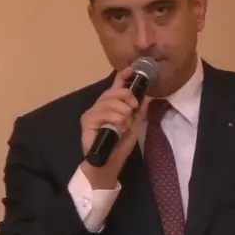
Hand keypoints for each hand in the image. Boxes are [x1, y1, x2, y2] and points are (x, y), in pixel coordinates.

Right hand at [80, 66, 149, 188]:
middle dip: (127, 96)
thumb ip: (139, 112)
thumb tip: (146, 97)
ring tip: (125, 124)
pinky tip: (119, 127)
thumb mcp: (134, 127)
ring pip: (109, 101)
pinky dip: (115, 118)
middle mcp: (99, 106)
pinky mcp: (87, 121)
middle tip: (134, 107)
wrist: (108, 164)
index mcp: (110, 106)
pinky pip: (103, 112)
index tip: (132, 70)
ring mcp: (92, 113)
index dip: (123, 77)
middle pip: (113, 91)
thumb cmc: (119, 146)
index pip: (115, 87)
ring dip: (122, 111)